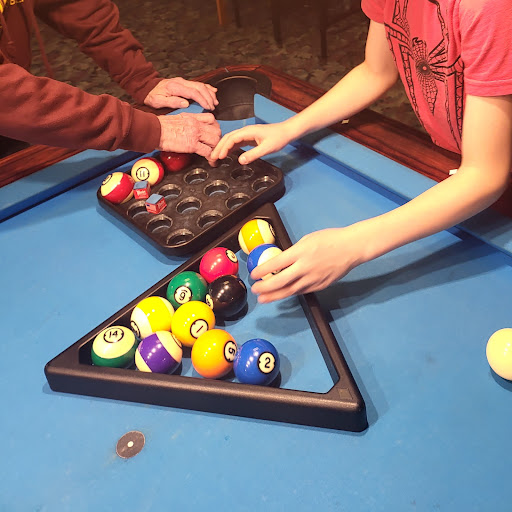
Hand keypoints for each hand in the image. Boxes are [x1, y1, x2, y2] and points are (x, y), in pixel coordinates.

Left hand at [144, 77, 217, 110]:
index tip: (208, 106)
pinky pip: (198, 84)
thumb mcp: (158, 101)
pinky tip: (213, 91)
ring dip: (209, 93)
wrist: (147, 87)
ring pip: (200, 85)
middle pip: (199, 87)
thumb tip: (186, 103)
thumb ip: (172, 102)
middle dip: (208, 97)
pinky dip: (207, 87)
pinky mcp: (184, 82)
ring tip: (215, 101)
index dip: (202, 99)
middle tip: (213, 106)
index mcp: (175, 87)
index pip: (193, 92)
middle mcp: (181, 82)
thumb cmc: (153, 96)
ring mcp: (183, 81)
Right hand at [158, 113, 220, 157]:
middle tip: (214, 146)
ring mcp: (195, 134)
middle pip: (217, 130)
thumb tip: (190, 127)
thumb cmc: (161, 126)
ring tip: (213, 154)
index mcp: (192, 117)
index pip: (211, 119)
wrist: (154, 129)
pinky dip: (210, 157)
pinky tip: (209, 161)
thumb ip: (187, 121)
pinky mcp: (192, 145)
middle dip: (217, 139)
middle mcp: (196, 124)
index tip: (213, 134)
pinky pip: (207, 151)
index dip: (215, 127)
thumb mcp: (177, 118)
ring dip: (216, 149)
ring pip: (215, 140)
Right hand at [209, 122, 294, 164]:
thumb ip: (253, 154)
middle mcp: (245, 131)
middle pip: (227, 138)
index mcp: (247, 132)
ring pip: (230, 140)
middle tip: (211, 158)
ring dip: (222, 148)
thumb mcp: (266, 148)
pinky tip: (225, 155)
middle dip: (218, 148)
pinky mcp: (248, 138)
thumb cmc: (278, 138)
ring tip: (215, 158)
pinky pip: (235, 143)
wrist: (286, 132)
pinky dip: (229, 149)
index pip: (231, 139)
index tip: (219, 157)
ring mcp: (246, 135)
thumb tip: (240, 161)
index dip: (224, 148)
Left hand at [251, 227, 366, 302]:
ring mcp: (313, 278)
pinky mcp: (320, 285)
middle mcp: (305, 267)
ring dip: (274, 296)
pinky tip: (282, 294)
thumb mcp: (307, 240)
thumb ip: (293, 252)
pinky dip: (290, 293)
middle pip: (280, 282)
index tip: (253, 275)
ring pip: (290, 291)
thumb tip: (280, 261)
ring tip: (263, 299)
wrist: (352, 248)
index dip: (262, 271)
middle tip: (255, 290)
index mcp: (300, 252)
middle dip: (265, 287)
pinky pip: (302, 291)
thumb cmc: (330, 240)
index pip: (276, 264)